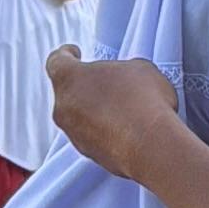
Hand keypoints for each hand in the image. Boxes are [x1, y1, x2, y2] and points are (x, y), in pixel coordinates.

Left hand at [47, 47, 179, 178]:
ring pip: (79, 117)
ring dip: (96, 111)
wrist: (151, 145)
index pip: (57, 61)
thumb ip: (122, 69)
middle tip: (109, 84)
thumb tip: (126, 79)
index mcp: (68, 77)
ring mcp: (74, 134)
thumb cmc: (143, 100)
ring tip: (125, 110)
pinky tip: (128, 129)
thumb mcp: (139, 67)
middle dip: (86, 87)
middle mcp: (63, 107)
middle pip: (68, 91)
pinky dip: (105, 132)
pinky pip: (93, 137)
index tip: (73, 53)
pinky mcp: (89, 155)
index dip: (66, 55)